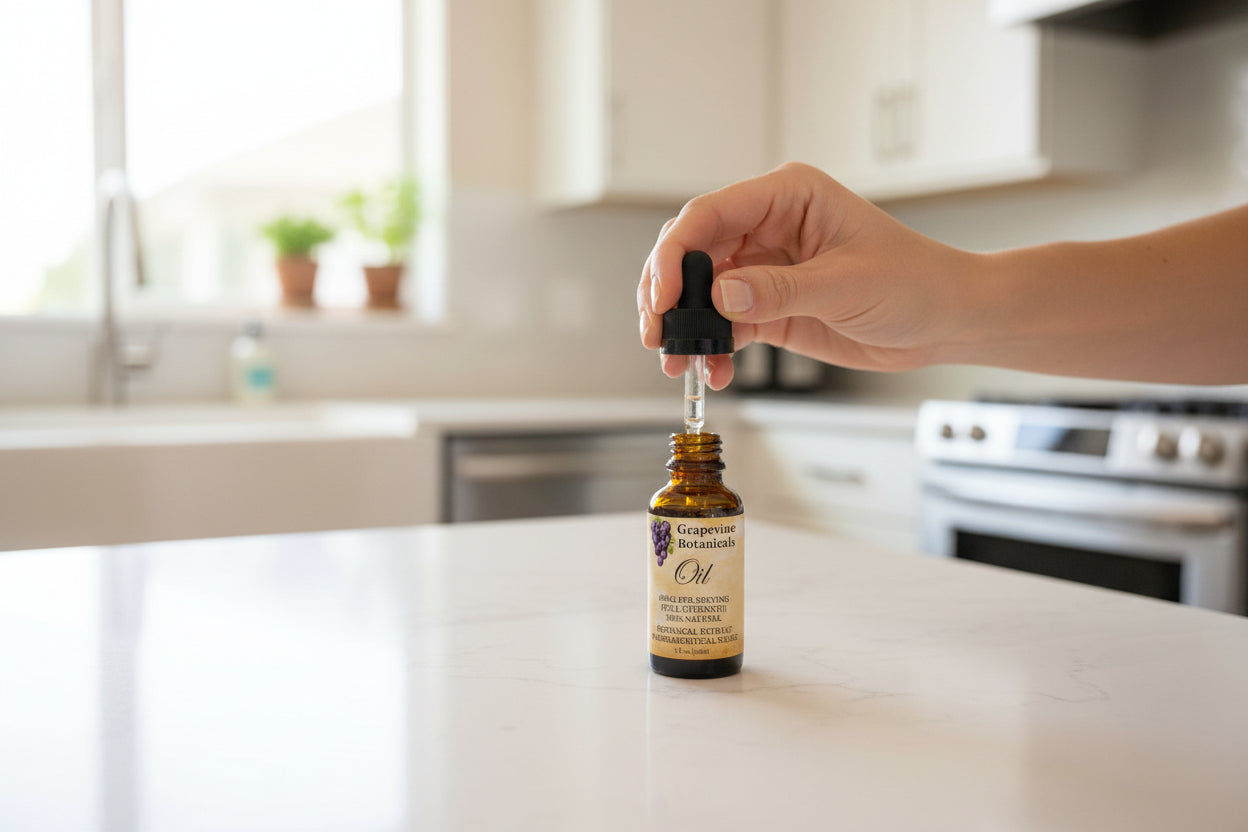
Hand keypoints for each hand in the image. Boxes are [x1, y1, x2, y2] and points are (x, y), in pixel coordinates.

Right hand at [637, 162, 981, 388]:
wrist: (946, 321)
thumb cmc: (916, 282)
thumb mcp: (847, 284)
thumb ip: (779, 290)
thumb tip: (722, 297)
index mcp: (787, 196)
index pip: (710, 214)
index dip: (676, 253)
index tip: (664, 297)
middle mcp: (768, 226)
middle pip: (692, 250)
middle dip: (668, 293)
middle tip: (657, 333)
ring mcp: (764, 267)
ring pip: (700, 292)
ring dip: (683, 327)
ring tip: (676, 361)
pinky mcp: (768, 306)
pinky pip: (723, 325)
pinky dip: (711, 348)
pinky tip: (712, 370)